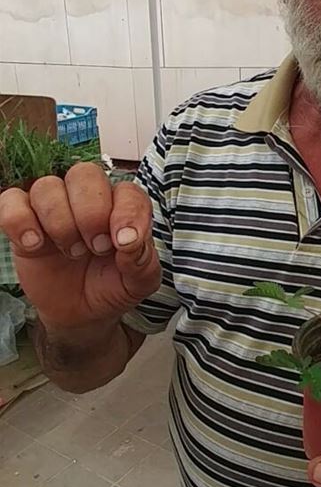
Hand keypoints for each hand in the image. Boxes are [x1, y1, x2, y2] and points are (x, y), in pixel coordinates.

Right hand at [0, 163, 160, 329]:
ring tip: (72, 252)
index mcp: (124, 206)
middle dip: (91, 213)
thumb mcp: (139, 282)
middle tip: (97, 247)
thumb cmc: (114, 285)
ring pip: (47, 186)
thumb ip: (142, 262)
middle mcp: (90, 198)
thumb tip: (129, 241)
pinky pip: (10, 200)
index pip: (127, 191)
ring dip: (59, 221)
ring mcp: (54, 207)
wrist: (81, 311)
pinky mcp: (23, 221)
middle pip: (84, 174)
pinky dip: (19, 221)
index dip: (126, 213)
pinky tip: (35, 245)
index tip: (123, 244)